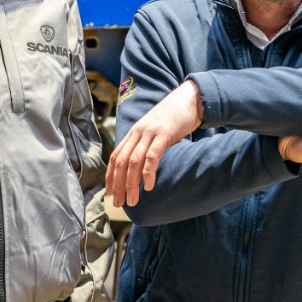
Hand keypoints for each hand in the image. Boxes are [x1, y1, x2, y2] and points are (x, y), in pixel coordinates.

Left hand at [107, 80, 201, 206]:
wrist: (191, 98)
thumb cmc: (176, 117)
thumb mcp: (157, 131)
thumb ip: (148, 144)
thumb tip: (144, 165)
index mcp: (135, 132)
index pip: (116, 156)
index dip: (111, 175)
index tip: (110, 192)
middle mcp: (138, 132)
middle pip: (122, 162)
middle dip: (118, 185)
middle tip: (118, 203)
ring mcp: (150, 132)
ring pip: (134, 161)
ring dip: (131, 184)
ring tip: (132, 200)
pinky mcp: (164, 133)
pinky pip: (152, 155)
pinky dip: (148, 172)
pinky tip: (149, 186)